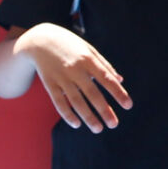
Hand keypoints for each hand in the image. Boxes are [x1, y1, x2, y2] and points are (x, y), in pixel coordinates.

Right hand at [16, 23, 131, 132]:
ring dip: (88, 117)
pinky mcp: (49, 84)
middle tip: (114, 124)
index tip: (128, 105)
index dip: (118, 93)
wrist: (39, 40)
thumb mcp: (89, 49)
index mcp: (89, 60)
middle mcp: (75, 69)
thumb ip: (105, 65)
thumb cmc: (70, 45)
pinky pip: (59, 102)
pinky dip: (67, 114)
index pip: (107, 79)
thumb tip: (120, 81)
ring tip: (98, 128)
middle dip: (104, 110)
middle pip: (92, 93)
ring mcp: (61, 77)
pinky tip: (77, 124)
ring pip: (76, 101)